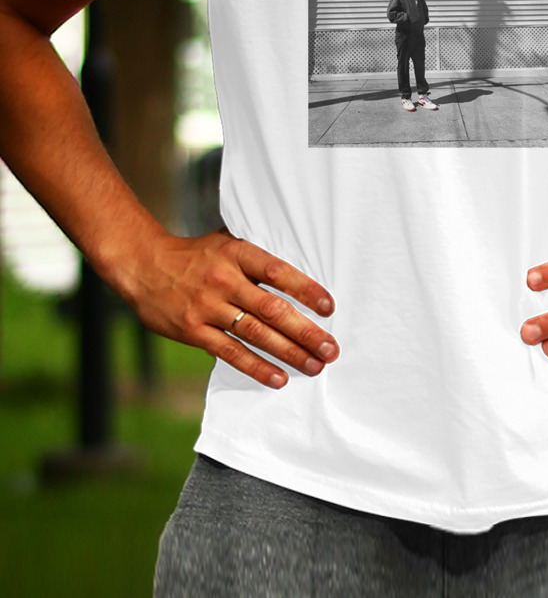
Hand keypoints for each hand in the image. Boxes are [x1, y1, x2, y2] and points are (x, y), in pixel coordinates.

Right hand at [114, 227, 338, 388]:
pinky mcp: (193, 330)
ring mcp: (207, 306)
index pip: (278, 271)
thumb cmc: (195, 256)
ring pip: (255, 333)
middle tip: (330, 348)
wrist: (142, 265)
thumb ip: (256, 257)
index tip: (329, 307)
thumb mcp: (226, 243)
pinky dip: (256, 367)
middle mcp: (224, 279)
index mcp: (236, 253)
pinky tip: (279, 378)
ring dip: (288, 352)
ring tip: (314, 365)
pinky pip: (230, 352)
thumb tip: (297, 272)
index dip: (306, 289)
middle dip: (305, 331)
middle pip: (272, 309)